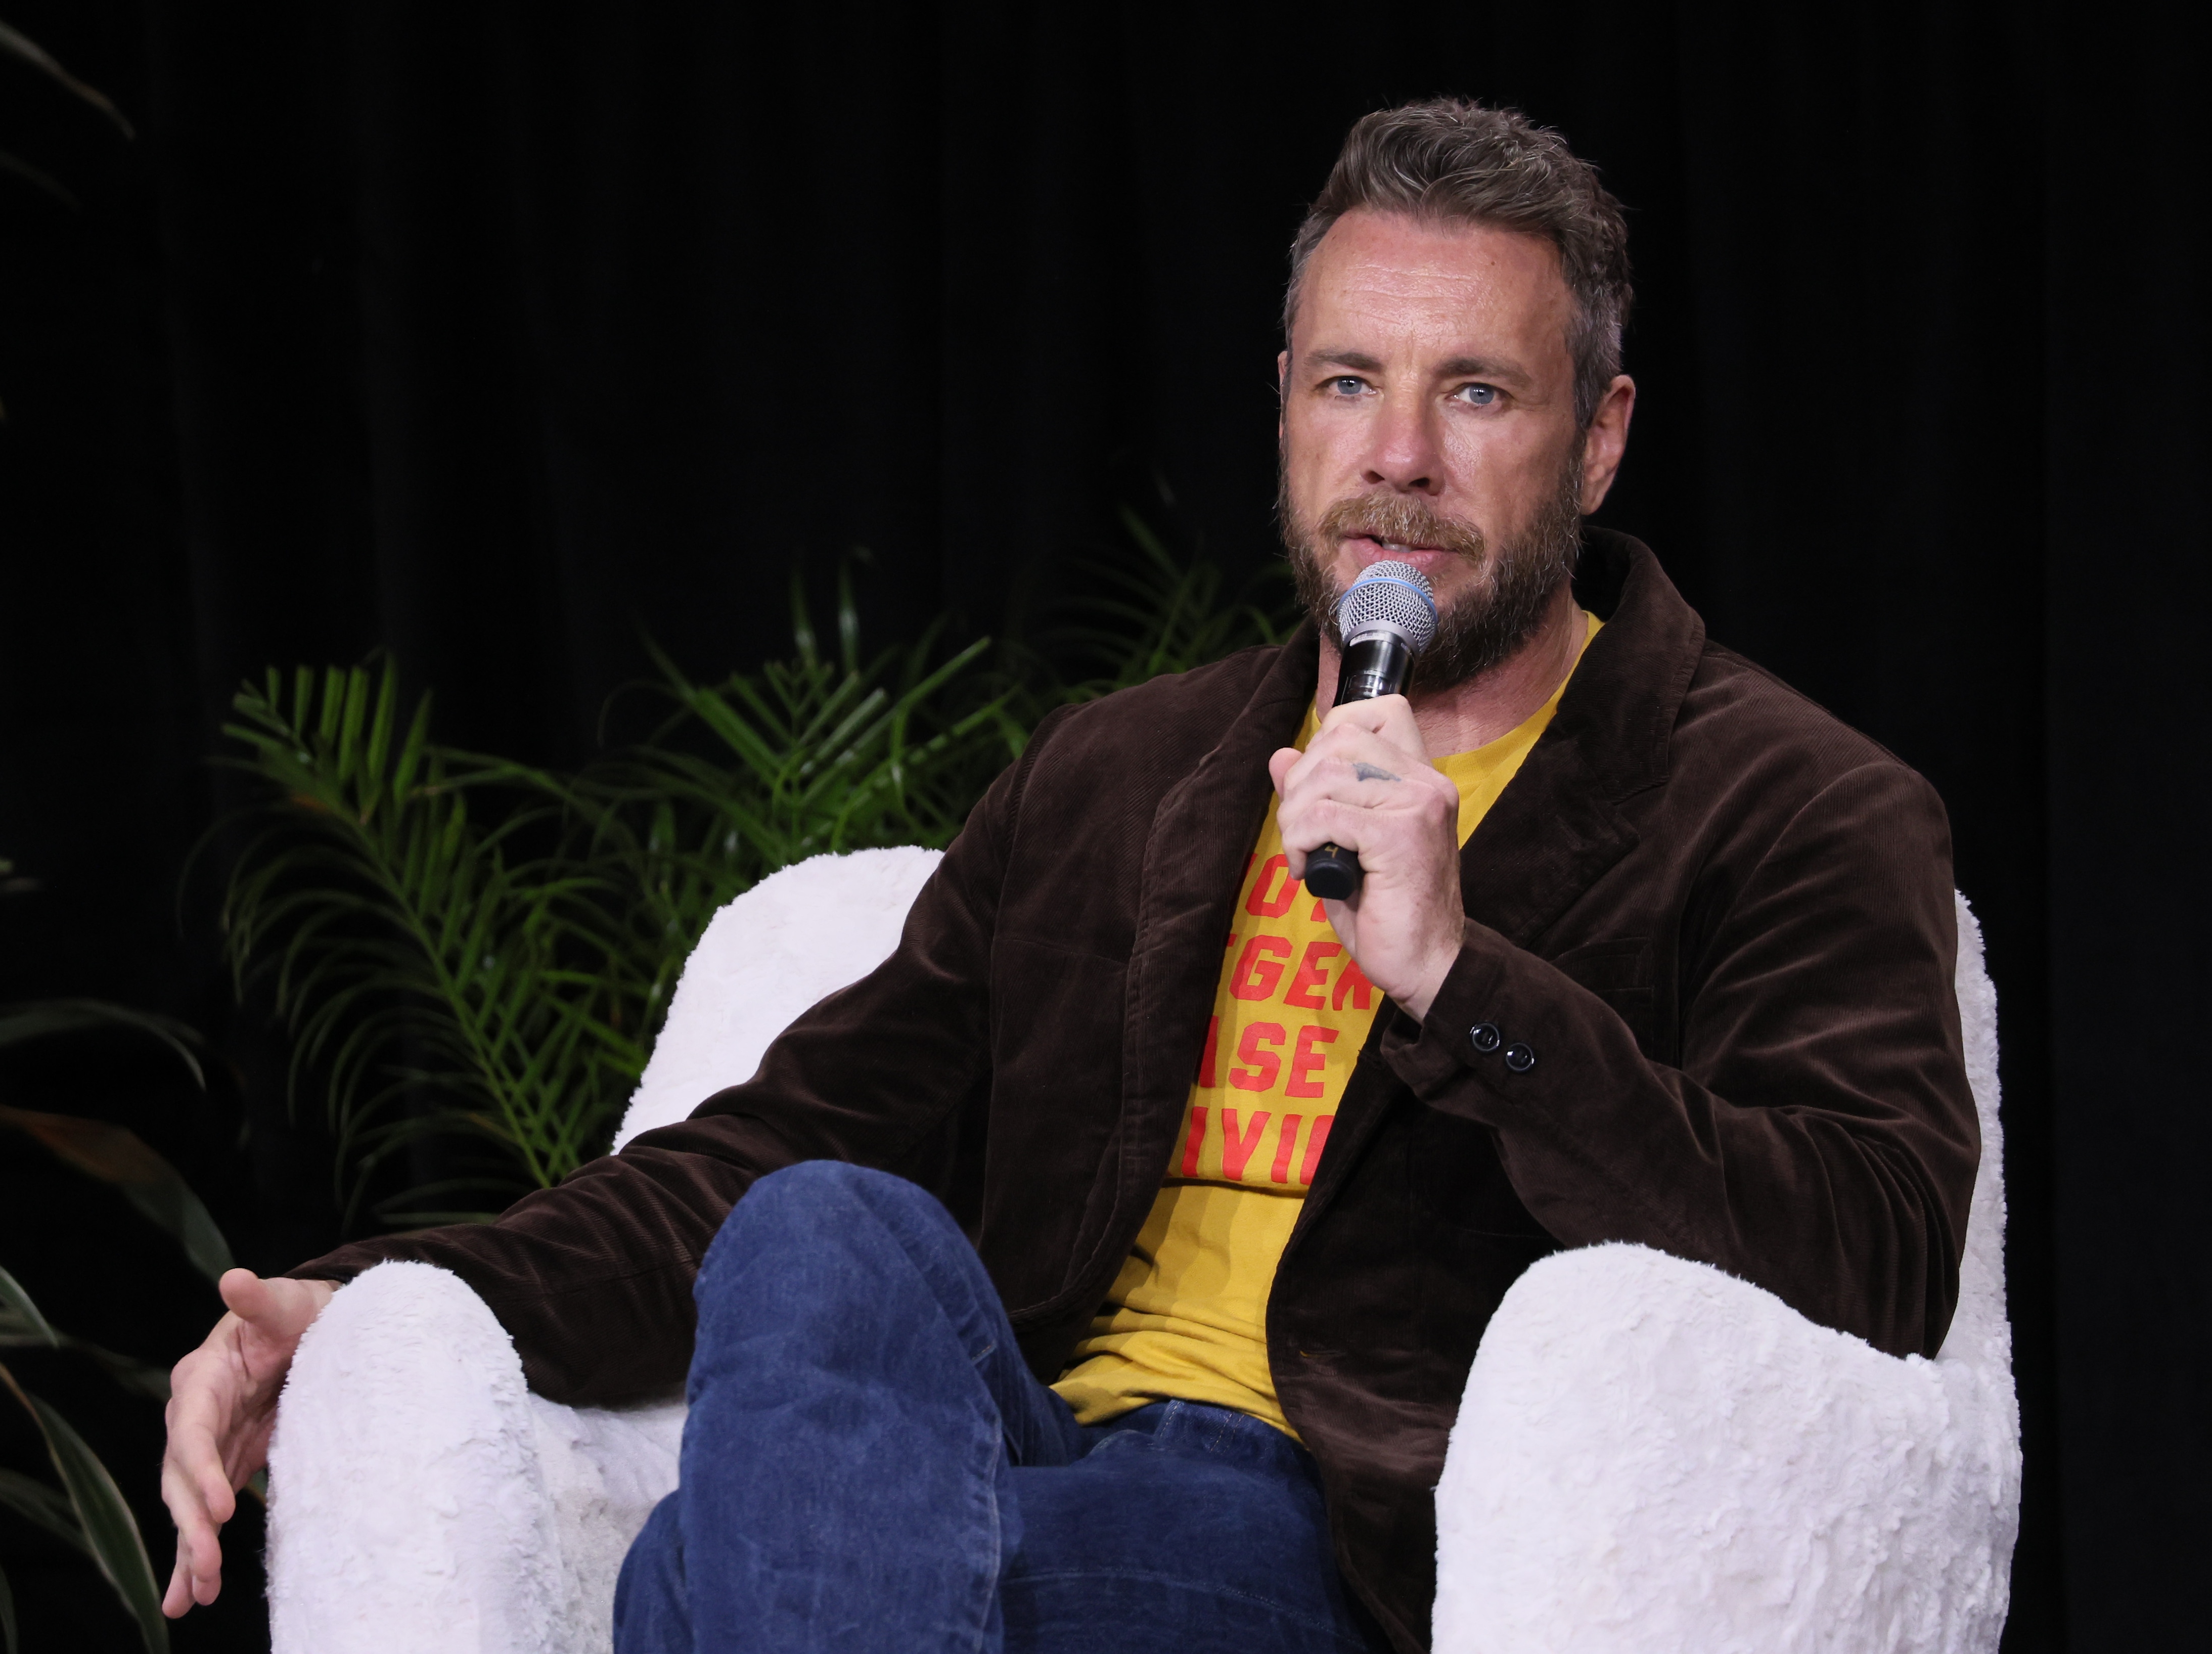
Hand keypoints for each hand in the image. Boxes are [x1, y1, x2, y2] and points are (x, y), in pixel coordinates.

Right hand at [161, 1270, 336, 1615]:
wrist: (311, 1327)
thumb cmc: (299, 1310)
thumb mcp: (288, 1302)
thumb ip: (261, 1299)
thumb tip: (234, 1280)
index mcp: (203, 1377)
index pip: (193, 1429)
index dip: (202, 1468)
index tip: (225, 1504)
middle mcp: (194, 1416)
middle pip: (182, 1477)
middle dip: (191, 1523)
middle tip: (207, 1564)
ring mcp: (208, 1446)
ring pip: (188, 1505)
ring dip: (189, 1550)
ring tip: (194, 1596)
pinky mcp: (225, 1468)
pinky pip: (203, 1515)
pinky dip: (194, 1554)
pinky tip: (191, 1595)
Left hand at [1268, 694, 1465, 1020]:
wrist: (1426, 965)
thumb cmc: (1386, 910)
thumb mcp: (1343, 844)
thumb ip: (1317, 796)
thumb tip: (1281, 754)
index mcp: (1420, 777)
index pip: (1377, 712)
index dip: (1331, 737)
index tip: (1318, 789)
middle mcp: (1426, 782)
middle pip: (1339, 737)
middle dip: (1300, 782)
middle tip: (1301, 831)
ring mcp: (1418, 806)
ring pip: (1325, 775)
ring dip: (1295, 816)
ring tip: (1305, 853)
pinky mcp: (1400, 837)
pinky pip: (1324, 815)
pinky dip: (1301, 842)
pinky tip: (1311, 872)